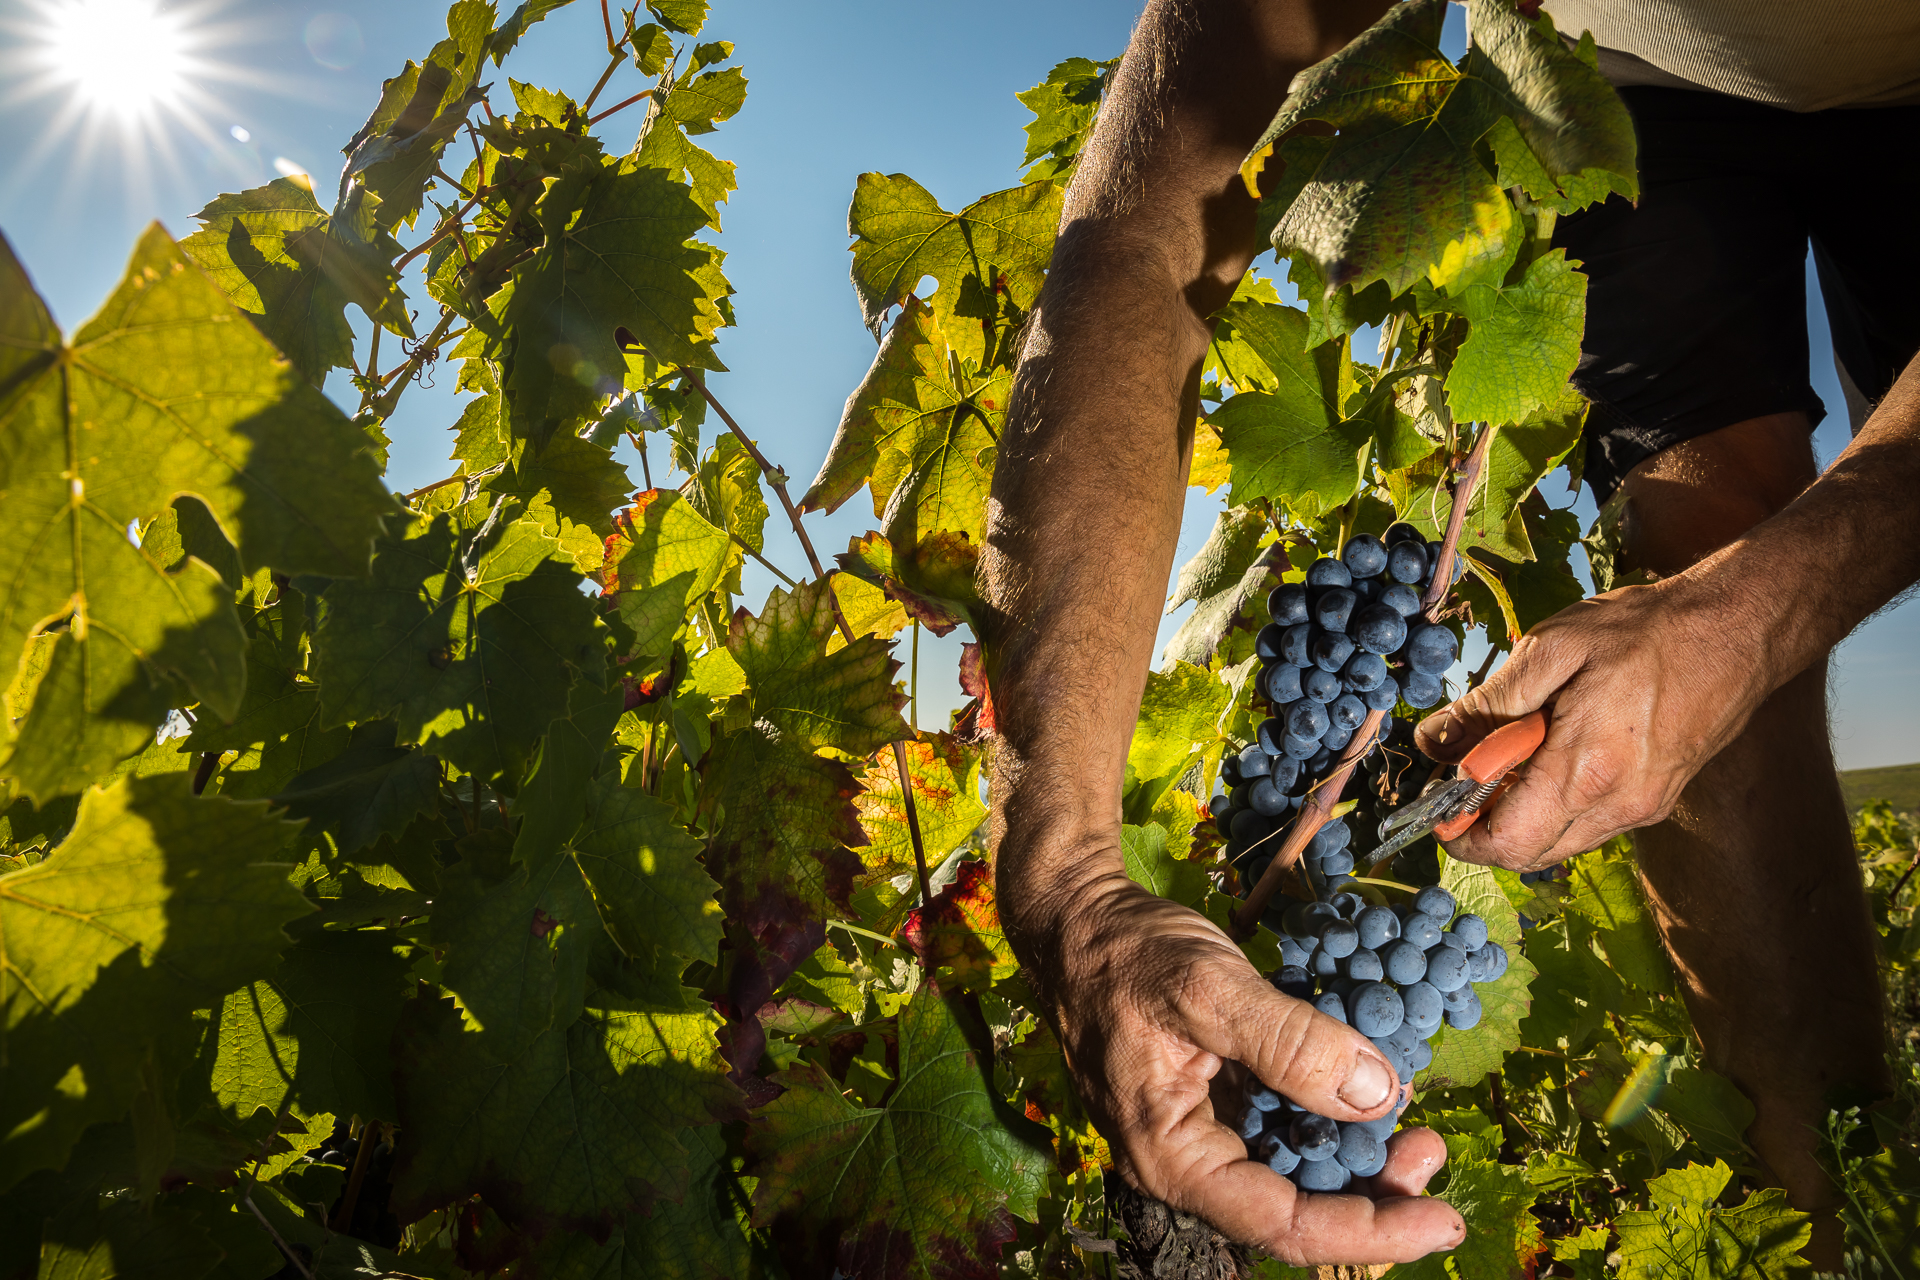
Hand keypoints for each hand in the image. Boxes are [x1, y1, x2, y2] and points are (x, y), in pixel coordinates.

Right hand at [1023, 867, 1464, 1265]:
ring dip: (1359, 1154)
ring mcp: (1203, 1133)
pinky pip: (1284, 1129)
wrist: (1078, 918)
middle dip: (1374, 1193)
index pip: (1284, 1224)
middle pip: (1295, 1209)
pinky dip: (1331, 1115)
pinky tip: (1368, 1083)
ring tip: (1414, 1120)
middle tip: (1433, 1147)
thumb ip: (1293, 1044)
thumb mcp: (1210, 988)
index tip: (1442, 1217)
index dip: (1371, 1232)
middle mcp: (1187, 1162)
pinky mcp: (1218, 1101)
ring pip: (1295, 1172)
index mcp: (1172, 1157)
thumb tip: (1380, 1095)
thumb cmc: (1125, 953)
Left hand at [1414, 574, 1772, 868]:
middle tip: (1465, 774)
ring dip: (1519, 817)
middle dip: (1482, 828)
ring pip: (1557, 844)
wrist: (1739, 630)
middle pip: (1526, 855)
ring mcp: (1642, 809)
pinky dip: (1553, 807)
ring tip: (1510, 755)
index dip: (1458, 833)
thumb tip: (1434, 742)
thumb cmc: (1646, 631)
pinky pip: (1587, 826)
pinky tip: (1549, 756)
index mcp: (1586, 771)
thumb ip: (1487, 704)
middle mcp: (1618, 805)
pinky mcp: (1656, 802)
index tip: (1437, 801)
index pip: (1504, 844)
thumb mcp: (1552, 649)